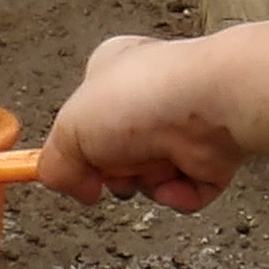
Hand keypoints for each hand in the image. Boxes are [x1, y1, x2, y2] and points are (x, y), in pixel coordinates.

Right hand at [39, 33, 243, 210]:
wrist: (213, 104)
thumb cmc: (143, 99)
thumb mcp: (71, 129)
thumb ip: (56, 164)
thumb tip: (72, 187)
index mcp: (112, 73)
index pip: (84, 115)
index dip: (76, 147)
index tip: (71, 172)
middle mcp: (149, 97)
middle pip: (116, 156)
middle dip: (115, 171)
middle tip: (117, 165)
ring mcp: (184, 126)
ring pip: (150, 178)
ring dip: (147, 182)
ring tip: (156, 165)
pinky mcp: (213, 156)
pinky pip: (186, 193)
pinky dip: (179, 195)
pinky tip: (178, 180)